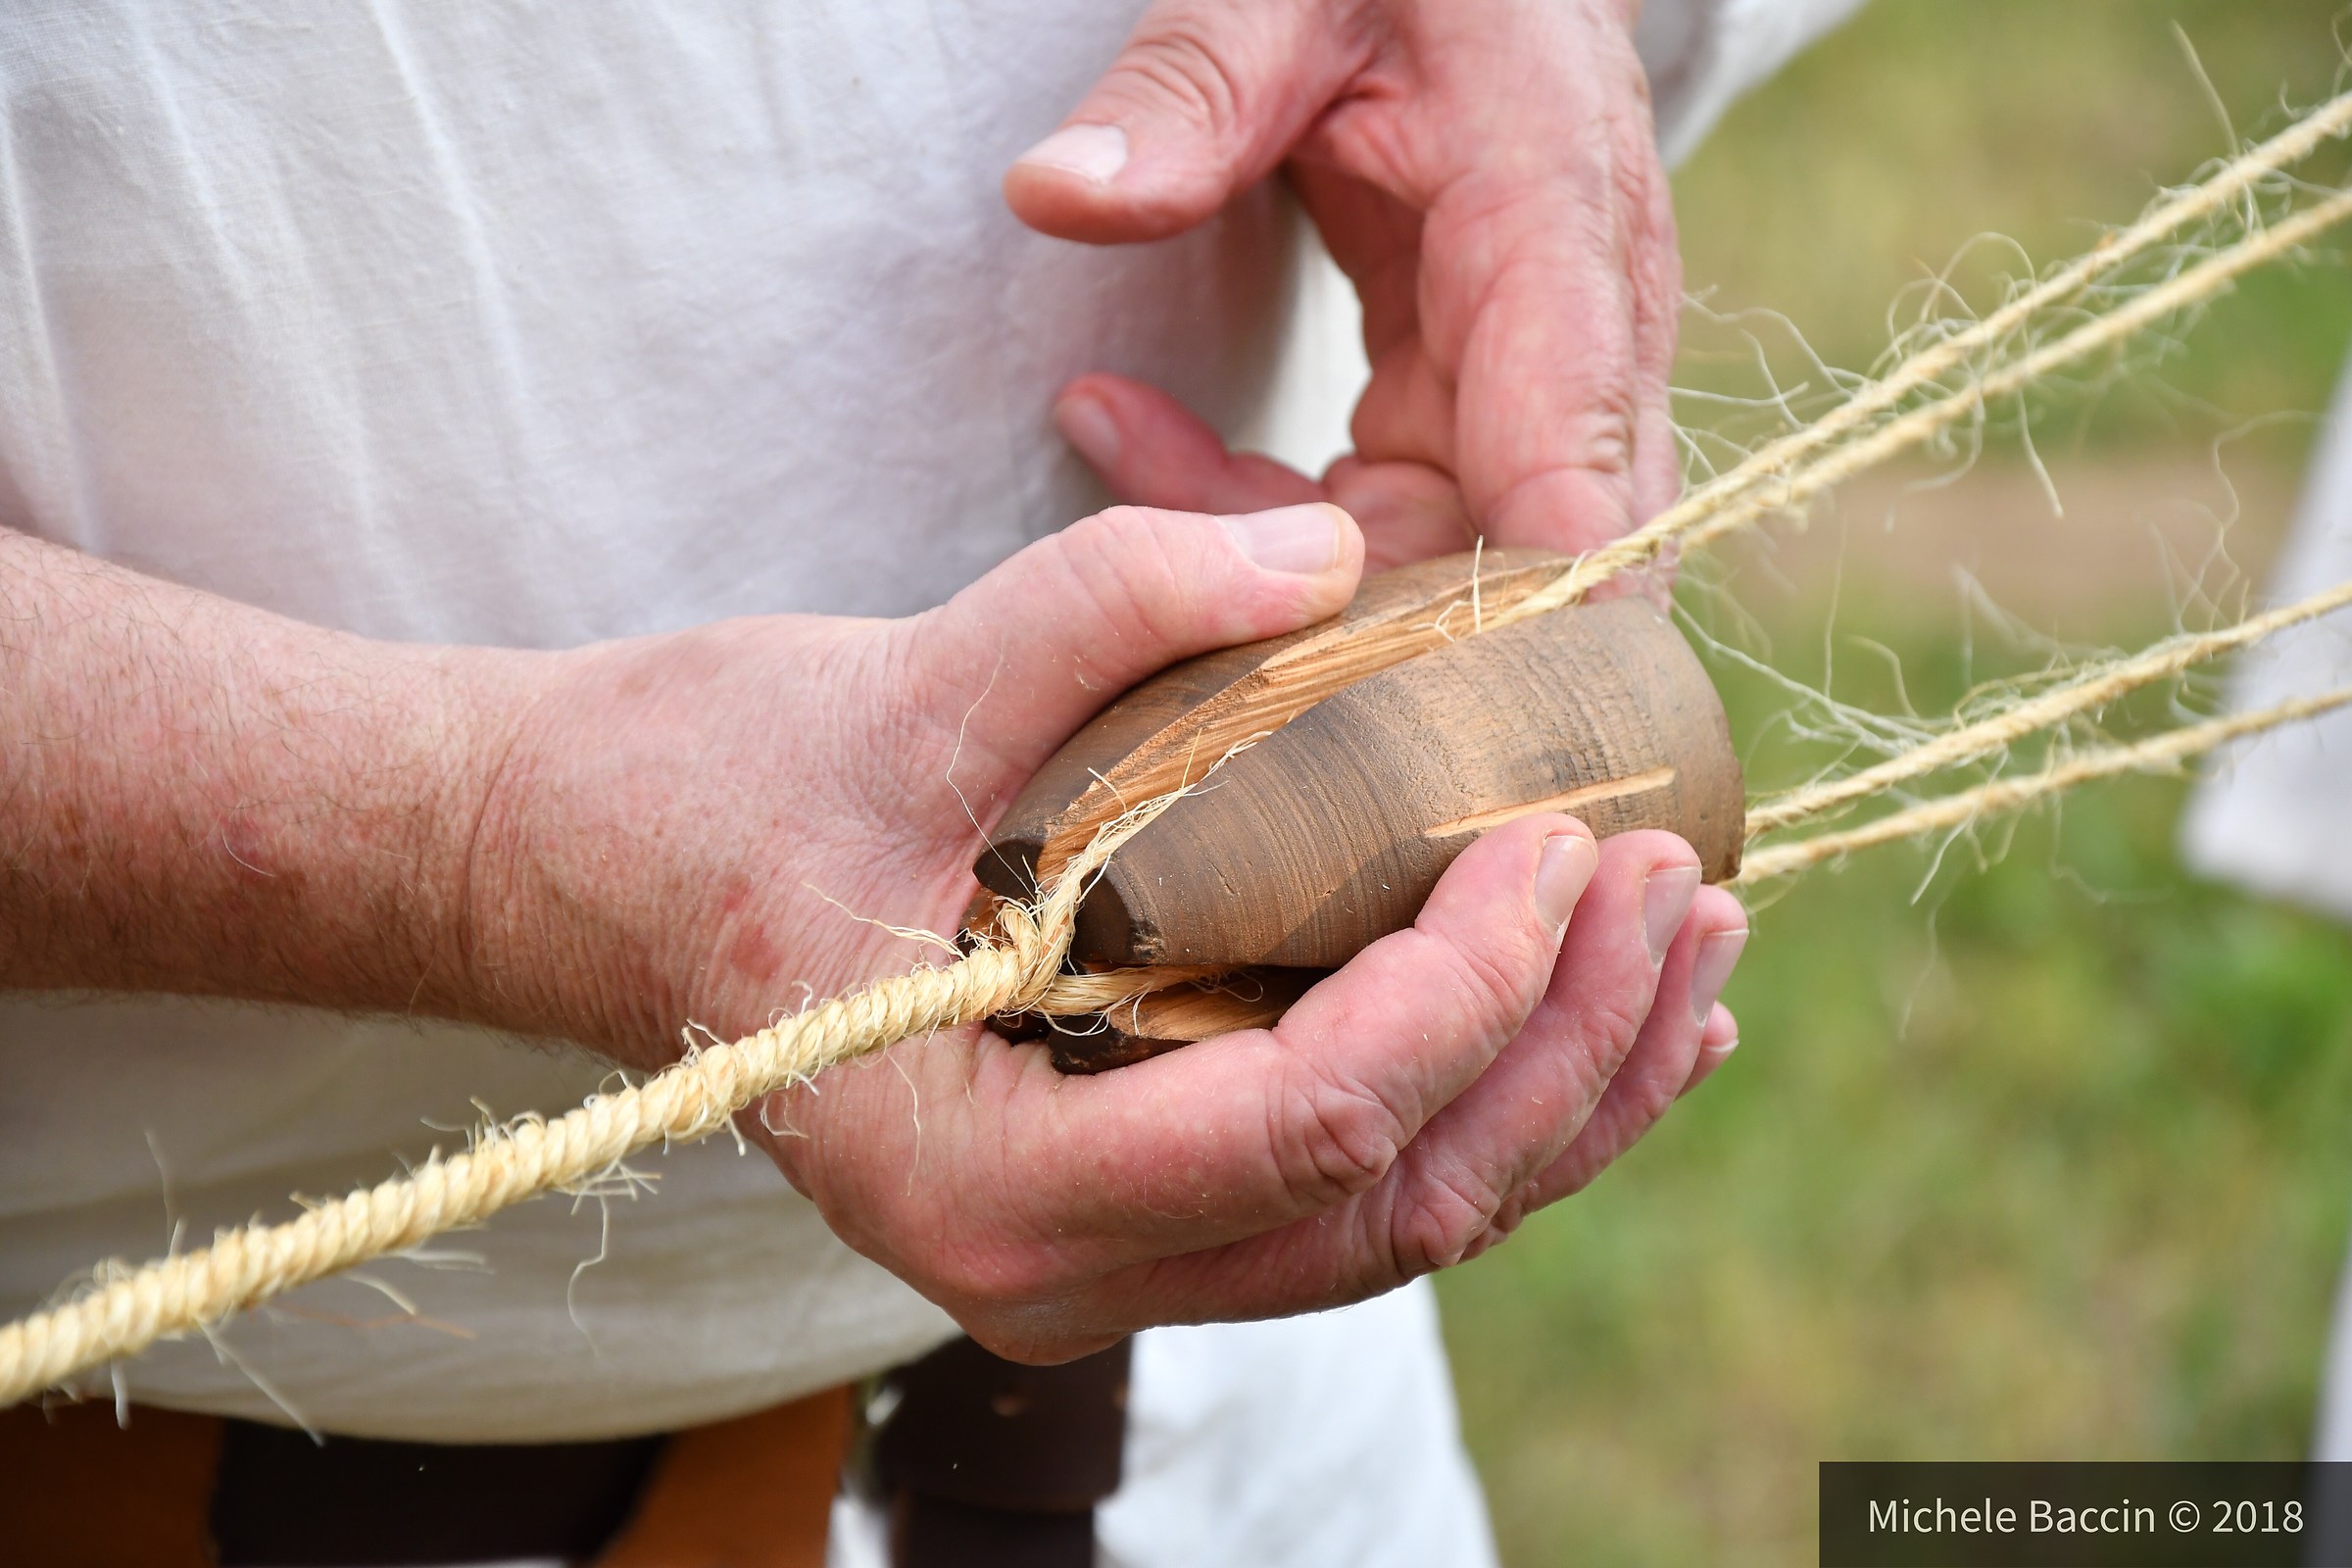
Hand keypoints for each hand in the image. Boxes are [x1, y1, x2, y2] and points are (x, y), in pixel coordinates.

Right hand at [473, 501, 1742, 1361]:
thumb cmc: (703, 800)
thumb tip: (1333, 554)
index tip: (1550, 835)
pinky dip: (1495, 1096)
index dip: (1460, 994)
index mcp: (988, 1180)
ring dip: (1566, 1083)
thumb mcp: (886, 685)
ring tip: (1682, 940)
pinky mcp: (1148, 1180)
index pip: (1302, 1131)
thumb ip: (1105, 603)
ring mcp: (1115, 1245)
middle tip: (1671, 877)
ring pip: (1405, 1216)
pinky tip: (1596, 1007)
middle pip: (1396, 1203)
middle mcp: (1067, 1264)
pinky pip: (1361, 1179)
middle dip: (1563, 1046)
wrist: (596, 870)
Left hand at [1007, 0, 1680, 565]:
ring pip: (1449, 563)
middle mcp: (1580, 329)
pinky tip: (1139, 442)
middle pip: (1519, 562)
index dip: (1519, 615)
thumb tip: (1059, 195)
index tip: (1410, 717)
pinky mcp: (1480, 407)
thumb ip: (1189, 90)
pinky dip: (1270, 522)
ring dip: (1277, 564)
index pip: (1572, 459)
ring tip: (1111, 435)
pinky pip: (1394, 521)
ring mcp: (1539, 383)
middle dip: (1355, 628)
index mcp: (1557, 220)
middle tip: (1160, 616)